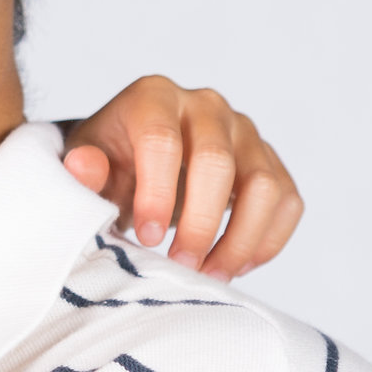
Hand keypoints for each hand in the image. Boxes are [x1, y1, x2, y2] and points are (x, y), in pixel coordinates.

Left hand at [60, 78, 300, 276]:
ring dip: (241, 240)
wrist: (137, 158)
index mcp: (154, 97)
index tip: (147, 238)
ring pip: (264, 185)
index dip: (156, 195)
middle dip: (201, 224)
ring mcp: (244, 132)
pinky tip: (235, 265)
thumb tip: (84, 167)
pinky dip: (267, 241)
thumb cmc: (110, 164)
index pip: (162, 141)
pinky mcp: (269, 161)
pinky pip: (288, 202)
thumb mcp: (87, 165)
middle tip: (181, 266)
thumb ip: (83, 171)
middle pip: (218, 163)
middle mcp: (206, 106)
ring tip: (210, 274)